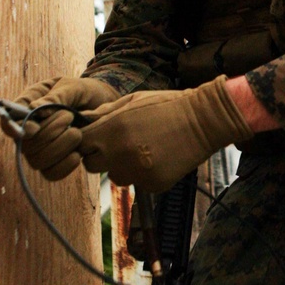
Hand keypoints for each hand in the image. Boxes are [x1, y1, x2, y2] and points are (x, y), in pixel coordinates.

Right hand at [5, 76, 117, 180]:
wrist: (101, 106)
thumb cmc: (81, 93)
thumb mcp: (71, 87)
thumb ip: (55, 96)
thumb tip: (34, 109)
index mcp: (26, 108)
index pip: (8, 123)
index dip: (14, 129)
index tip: (34, 128)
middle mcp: (29, 132)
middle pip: (25, 145)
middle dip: (49, 133)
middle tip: (69, 116)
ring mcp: (40, 150)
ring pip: (37, 161)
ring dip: (59, 148)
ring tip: (77, 132)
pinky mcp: (54, 163)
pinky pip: (51, 174)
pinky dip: (64, 166)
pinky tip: (77, 154)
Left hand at [77, 76, 253, 192]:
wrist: (203, 121)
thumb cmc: (166, 105)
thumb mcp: (133, 100)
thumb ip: (105, 112)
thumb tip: (83, 119)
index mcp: (112, 130)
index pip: (80, 145)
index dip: (85, 142)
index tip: (95, 138)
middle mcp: (120, 154)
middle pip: (91, 165)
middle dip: (99, 156)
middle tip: (118, 145)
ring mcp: (137, 172)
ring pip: (115, 176)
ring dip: (122, 166)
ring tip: (143, 149)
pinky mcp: (153, 185)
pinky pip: (138, 183)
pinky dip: (143, 174)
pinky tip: (158, 158)